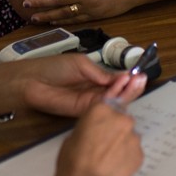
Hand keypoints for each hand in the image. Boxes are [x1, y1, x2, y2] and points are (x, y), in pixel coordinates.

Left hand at [7, 54, 147, 117]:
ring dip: (126, 92)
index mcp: (95, 78)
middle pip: (118, 92)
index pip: (116, 80)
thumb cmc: (54, 67)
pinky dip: (114, 98)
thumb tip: (121, 76)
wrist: (33, 80)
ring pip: (114, 100)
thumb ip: (101, 73)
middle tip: (142, 79)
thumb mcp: (81, 64)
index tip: (140, 73)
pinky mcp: (84, 111)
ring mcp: (90, 102)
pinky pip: (102, 106)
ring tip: (137, 82)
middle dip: (131, 86)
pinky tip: (123, 88)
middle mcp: (95, 91)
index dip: (128, 78)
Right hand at [55, 98, 143, 175]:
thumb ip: (89, 128)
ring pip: (129, 136)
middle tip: (103, 145)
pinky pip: (134, 151)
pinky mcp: (140, 153)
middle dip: (114, 129)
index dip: (100, 118)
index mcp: (101, 109)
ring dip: (122, 143)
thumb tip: (94, 132)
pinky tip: (116, 167)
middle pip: (121, 119)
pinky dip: (128, 157)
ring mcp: (133, 136)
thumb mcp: (72, 136)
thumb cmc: (73, 161)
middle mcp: (121, 118)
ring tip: (110, 159)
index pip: (105, 106)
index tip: (97, 128)